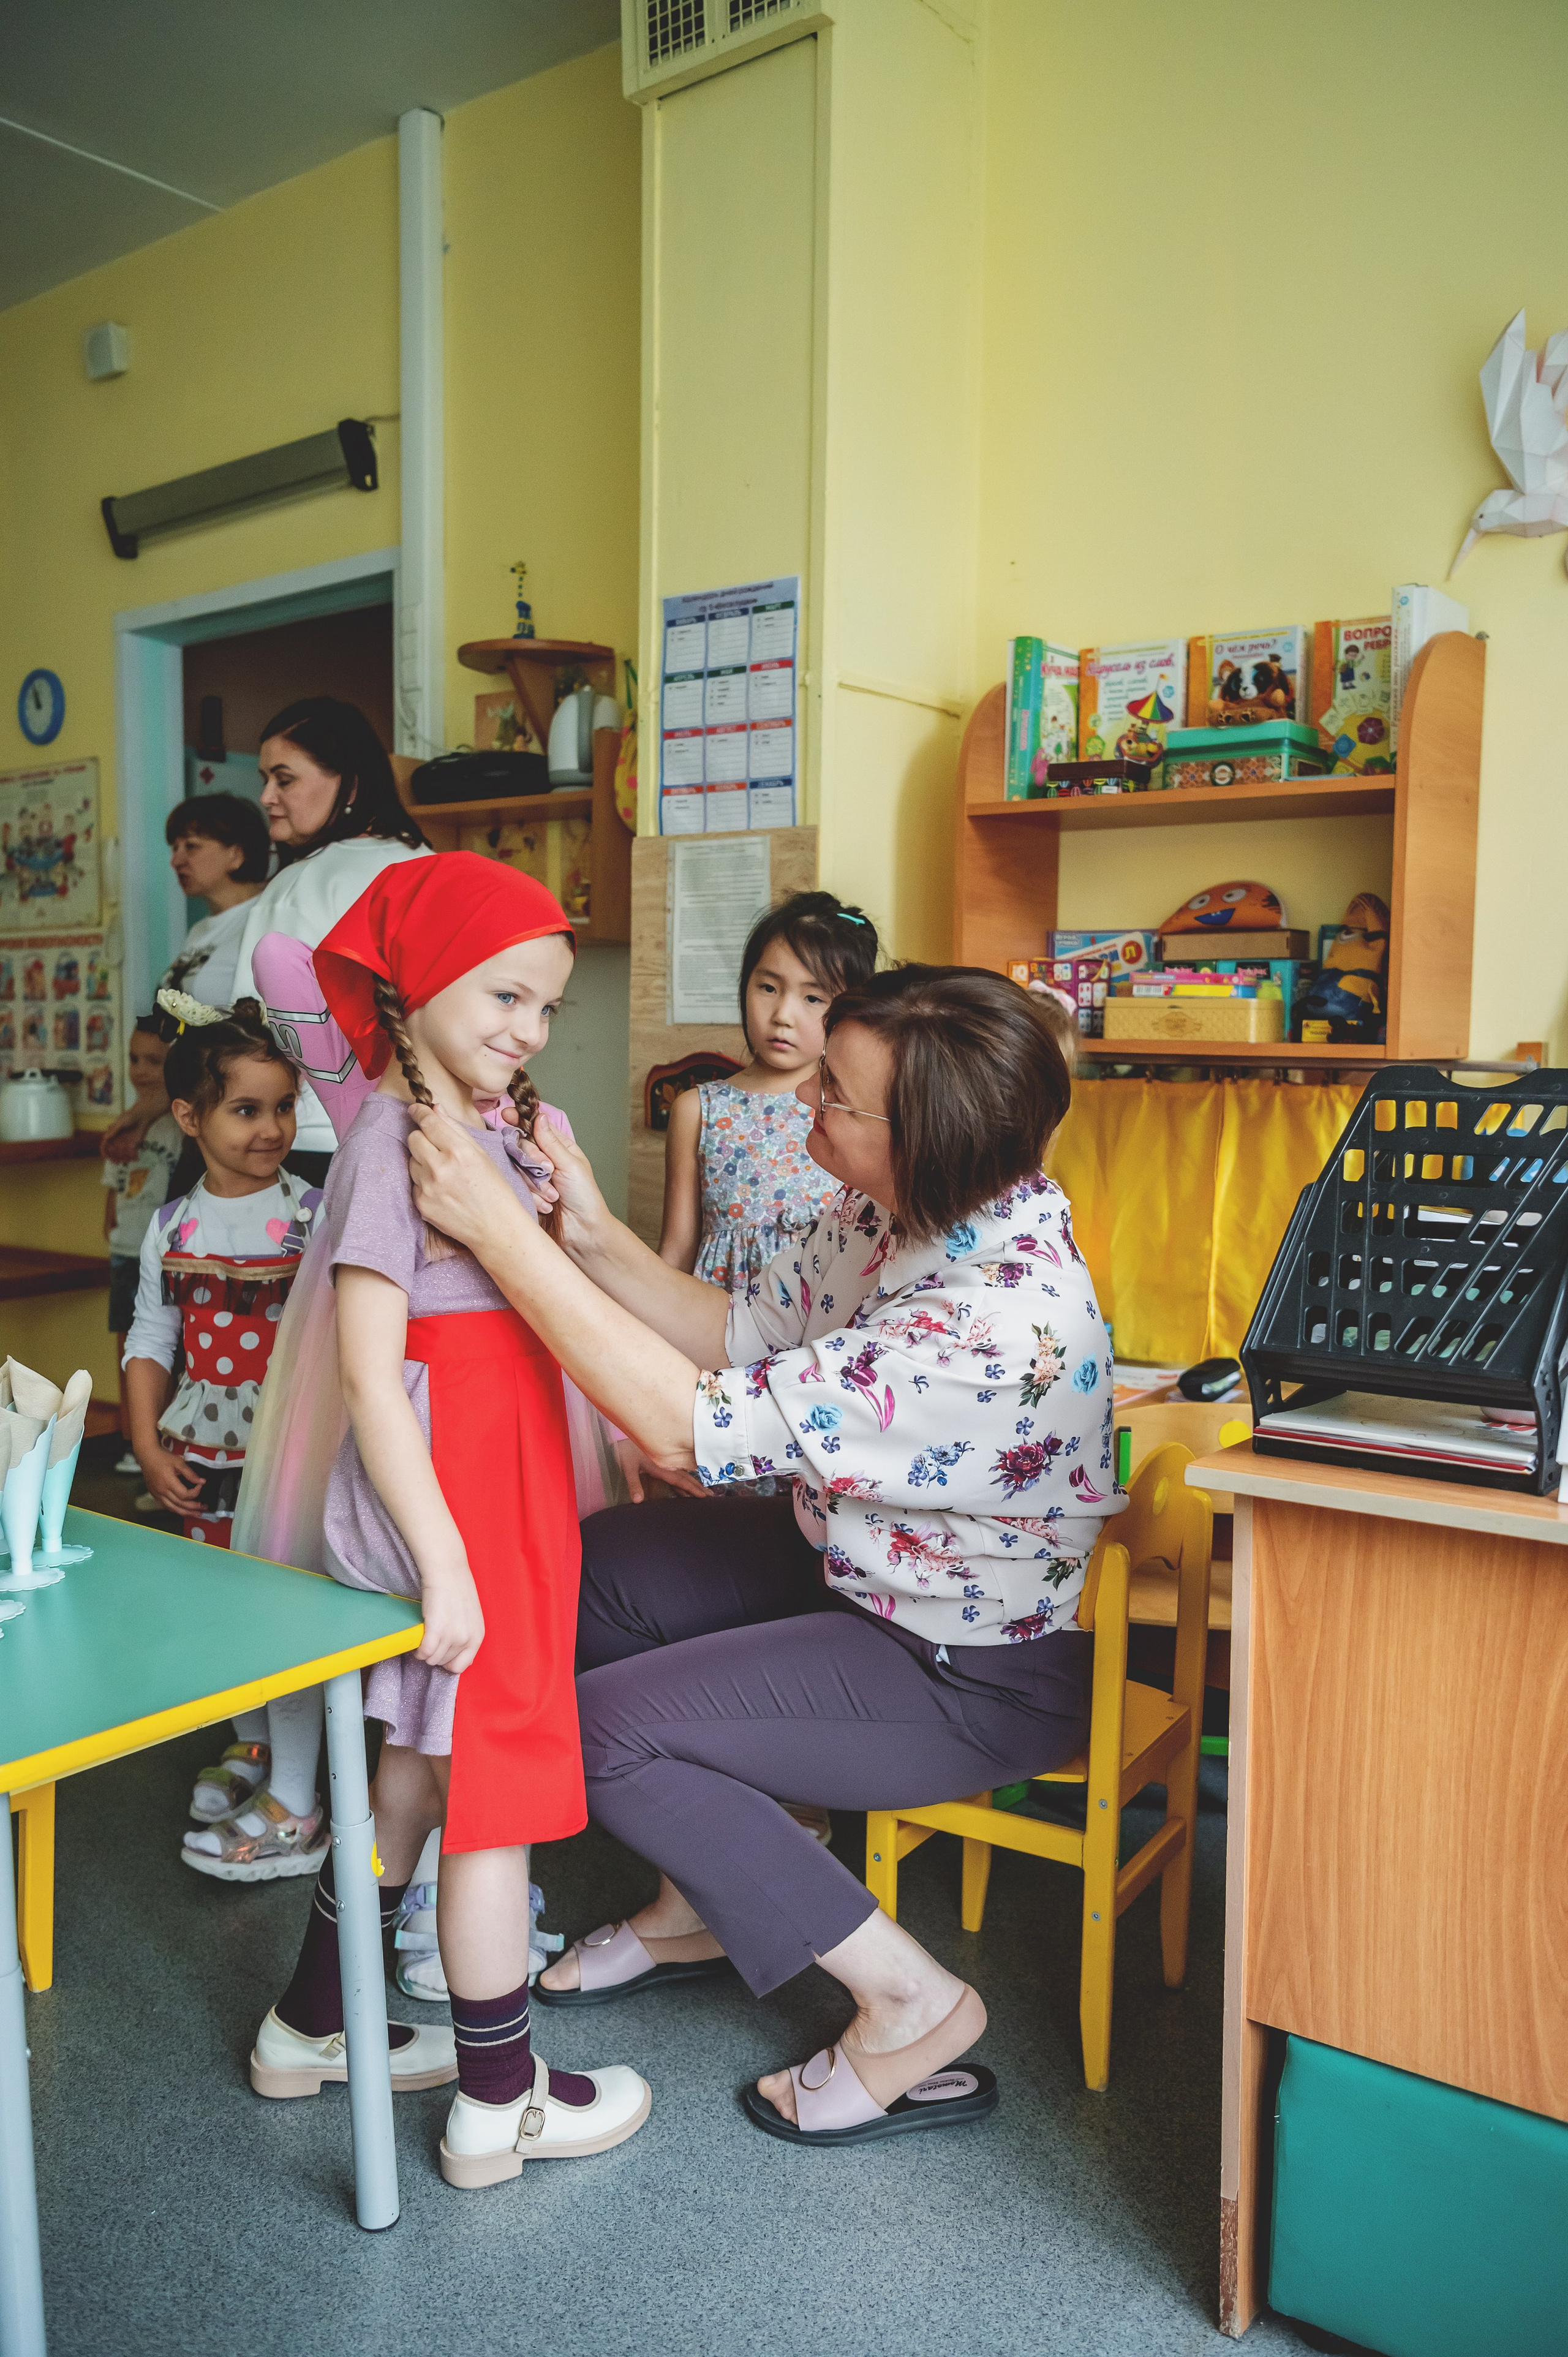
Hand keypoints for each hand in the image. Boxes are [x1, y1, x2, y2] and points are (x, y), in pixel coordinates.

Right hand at [101, 1107, 151, 1164]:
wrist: (142, 1116)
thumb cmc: (129, 1117)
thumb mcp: (120, 1123)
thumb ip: (114, 1130)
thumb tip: (105, 1138)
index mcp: (112, 1135)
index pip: (105, 1144)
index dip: (104, 1150)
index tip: (105, 1156)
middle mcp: (118, 1140)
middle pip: (113, 1151)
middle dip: (113, 1157)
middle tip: (116, 1162)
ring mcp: (126, 1143)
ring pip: (122, 1154)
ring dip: (122, 1158)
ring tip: (125, 1161)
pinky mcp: (134, 1144)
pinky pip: (132, 1153)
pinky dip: (132, 1156)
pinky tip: (134, 1159)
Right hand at [138, 1440, 205, 1515]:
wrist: (147, 1456)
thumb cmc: (162, 1457)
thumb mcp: (179, 1462)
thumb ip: (191, 1473)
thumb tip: (201, 1481)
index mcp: (168, 1483)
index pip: (185, 1495)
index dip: (195, 1492)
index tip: (200, 1486)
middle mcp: (162, 1491)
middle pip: (179, 1505)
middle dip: (193, 1508)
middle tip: (203, 1508)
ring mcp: (157, 1494)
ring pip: (172, 1508)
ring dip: (185, 1512)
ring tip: (195, 1514)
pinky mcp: (155, 1494)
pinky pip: (166, 1506)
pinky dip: (175, 1509)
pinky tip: (182, 1509)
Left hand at [406, 1104, 527, 1256]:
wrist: (496, 1228)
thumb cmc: (495, 1189)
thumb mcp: (482, 1154)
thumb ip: (456, 1129)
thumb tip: (436, 1108)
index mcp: (459, 1151)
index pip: (428, 1123)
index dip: (420, 1112)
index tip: (416, 1109)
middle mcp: (440, 1168)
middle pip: (413, 1138)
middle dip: (422, 1137)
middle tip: (435, 1145)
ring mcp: (427, 1187)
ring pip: (411, 1160)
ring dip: (422, 1161)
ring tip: (443, 1172)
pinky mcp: (420, 1204)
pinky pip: (414, 1182)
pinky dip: (423, 1182)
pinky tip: (441, 1189)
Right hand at [416, 1561, 485, 1672]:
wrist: (448, 1571)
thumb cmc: (458, 1589)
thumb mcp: (471, 1617)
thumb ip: (468, 1636)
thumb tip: (460, 1658)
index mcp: (477, 1637)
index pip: (461, 1665)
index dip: (448, 1661)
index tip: (441, 1652)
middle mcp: (467, 1639)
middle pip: (444, 1663)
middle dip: (435, 1654)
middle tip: (431, 1640)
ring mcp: (452, 1636)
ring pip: (432, 1659)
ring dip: (425, 1652)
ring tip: (424, 1638)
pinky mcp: (436, 1630)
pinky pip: (424, 1652)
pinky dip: (418, 1650)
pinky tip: (418, 1640)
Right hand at [524, 1116, 608, 1262]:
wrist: (580, 1232)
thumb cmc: (584, 1197)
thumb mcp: (571, 1165)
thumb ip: (551, 1142)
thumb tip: (539, 1116)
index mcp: (558, 1147)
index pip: (534, 1126)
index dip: (520, 1119)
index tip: (508, 1114)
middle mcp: (541, 1159)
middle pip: (521, 1145)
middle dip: (533, 1158)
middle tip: (548, 1170)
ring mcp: (530, 1176)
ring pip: (515, 1166)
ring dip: (535, 1183)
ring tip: (552, 1195)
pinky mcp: (522, 1193)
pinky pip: (514, 1186)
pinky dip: (531, 1196)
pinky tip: (545, 1206)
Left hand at [614, 1437, 708, 1502]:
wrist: (624, 1440)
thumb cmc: (625, 1453)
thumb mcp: (627, 1468)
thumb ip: (633, 1484)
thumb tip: (638, 1501)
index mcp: (661, 1466)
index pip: (680, 1480)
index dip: (692, 1488)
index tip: (703, 1495)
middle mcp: (667, 1465)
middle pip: (686, 1478)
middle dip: (699, 1487)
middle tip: (712, 1496)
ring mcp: (666, 1464)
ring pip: (684, 1475)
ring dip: (695, 1484)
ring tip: (706, 1492)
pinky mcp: (663, 1464)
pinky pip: (678, 1474)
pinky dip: (686, 1481)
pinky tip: (690, 1486)